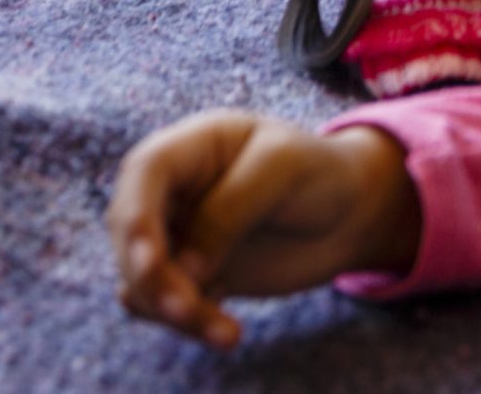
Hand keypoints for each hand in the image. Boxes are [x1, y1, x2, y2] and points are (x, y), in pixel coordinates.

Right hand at [108, 112, 417, 349]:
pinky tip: (223, 326)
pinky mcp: (185, 271)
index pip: (144, 171)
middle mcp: (173, 188)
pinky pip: (158, 302)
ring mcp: (175, 231)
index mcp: (193, 145)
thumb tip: (183, 266)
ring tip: (227, 334)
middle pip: (132, 232)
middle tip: (193, 312)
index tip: (152, 263)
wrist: (347, 213)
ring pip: (140, 275)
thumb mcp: (285, 169)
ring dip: (171, 311)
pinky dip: (182, 320)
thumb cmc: (319, 174)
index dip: (137, 217)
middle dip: (154, 278)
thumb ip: (232, 208)